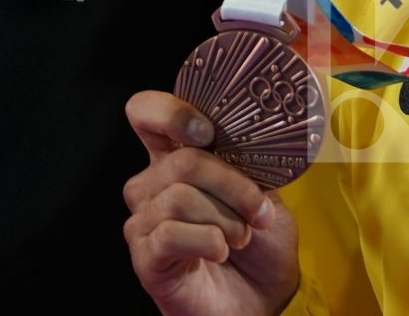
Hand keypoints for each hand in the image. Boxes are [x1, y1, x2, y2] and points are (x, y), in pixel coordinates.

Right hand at [123, 90, 299, 315]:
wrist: (264, 303)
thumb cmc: (260, 249)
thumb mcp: (265, 196)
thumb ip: (248, 166)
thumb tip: (244, 143)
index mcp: (173, 159)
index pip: (145, 113)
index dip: (169, 112)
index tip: (207, 131)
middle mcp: (151, 185)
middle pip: (182, 160)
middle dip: (233, 185)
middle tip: (258, 211)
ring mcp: (143, 220)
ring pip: (180, 196)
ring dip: (226, 220)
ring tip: (240, 239)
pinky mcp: (145, 255)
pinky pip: (171, 233)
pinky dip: (208, 242)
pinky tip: (220, 253)